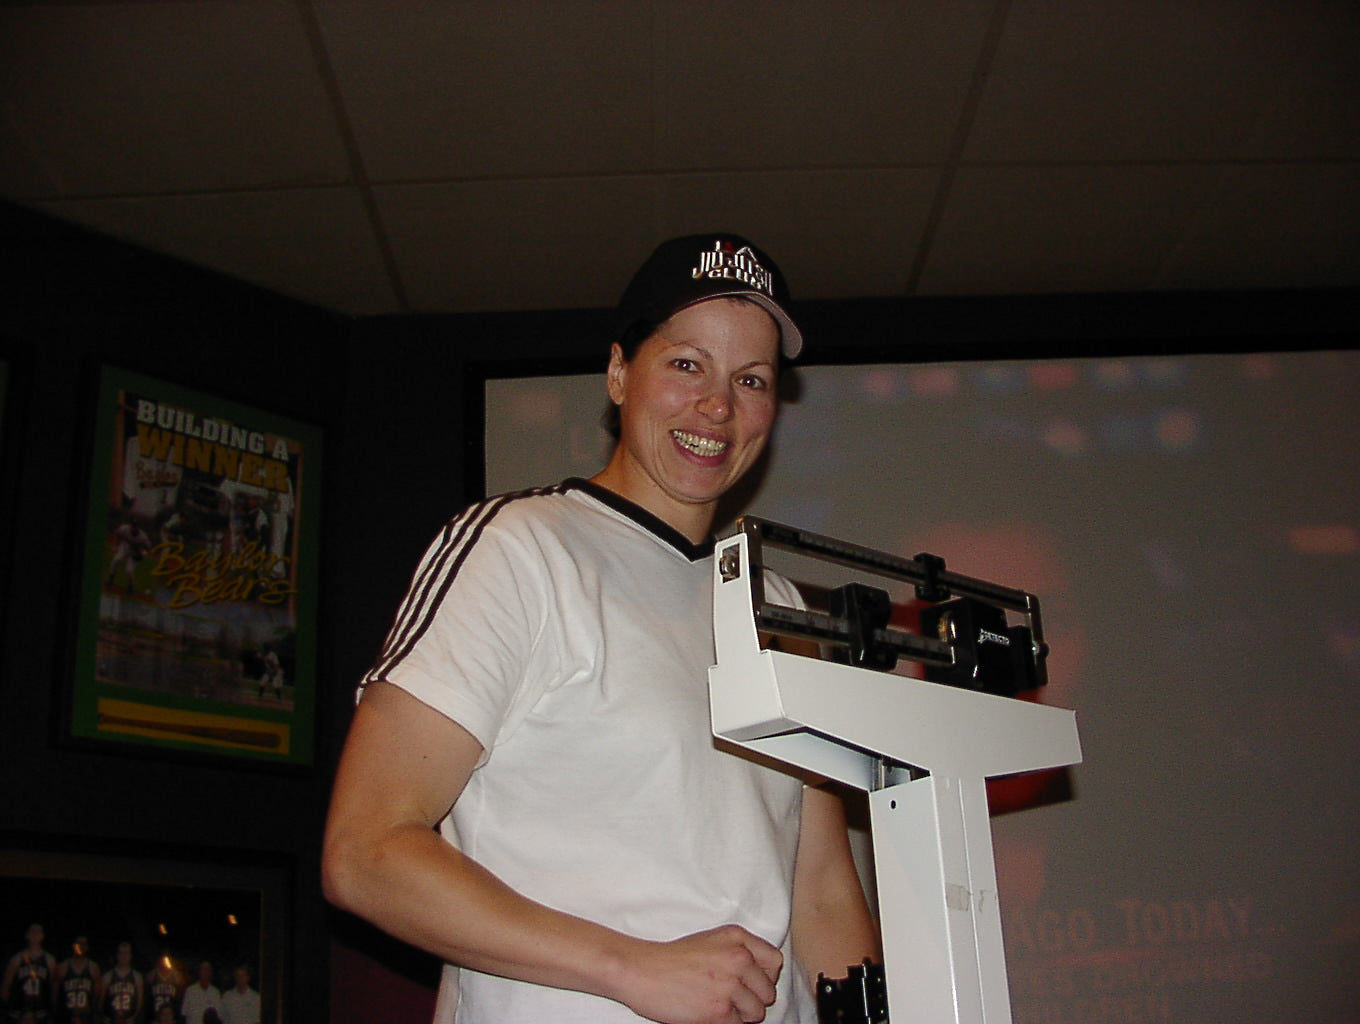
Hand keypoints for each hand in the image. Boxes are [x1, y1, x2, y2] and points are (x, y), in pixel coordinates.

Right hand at [616, 924, 783, 1023]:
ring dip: (741, 1013)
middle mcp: (738, 957)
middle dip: (753, 998)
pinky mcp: (720, 1010)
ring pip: (757, 1012)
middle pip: (769, 990)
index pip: (775, 962)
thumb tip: (762, 976)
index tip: (751, 983)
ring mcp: (730, 984)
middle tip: (729, 997)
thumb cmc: (673, 959)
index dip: (764, 976)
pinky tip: (707, 1010)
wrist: (642, 971)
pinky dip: (726, 1023)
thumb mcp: (711, 941)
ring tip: (718, 1004)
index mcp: (737, 938)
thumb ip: (740, 952)